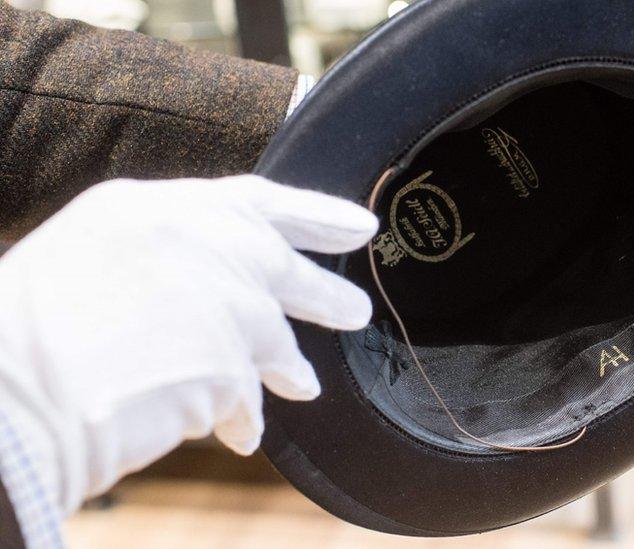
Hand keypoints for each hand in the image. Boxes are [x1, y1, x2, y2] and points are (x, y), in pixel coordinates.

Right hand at [0, 175, 377, 514]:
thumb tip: (210, 294)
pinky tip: (242, 432)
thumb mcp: (90, 263)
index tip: (360, 225)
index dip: (314, 212)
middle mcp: (194, 244)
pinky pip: (247, 399)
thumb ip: (163, 263)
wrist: (3, 399)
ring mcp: (217, 301)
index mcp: (150, 208)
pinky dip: (243, 416)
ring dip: (289, 364)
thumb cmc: (26, 337)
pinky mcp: (229, 365)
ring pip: (273, 335)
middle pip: (280, 263)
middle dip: (322, 291)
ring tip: (307, 382)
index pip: (254, 199)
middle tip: (358, 311)